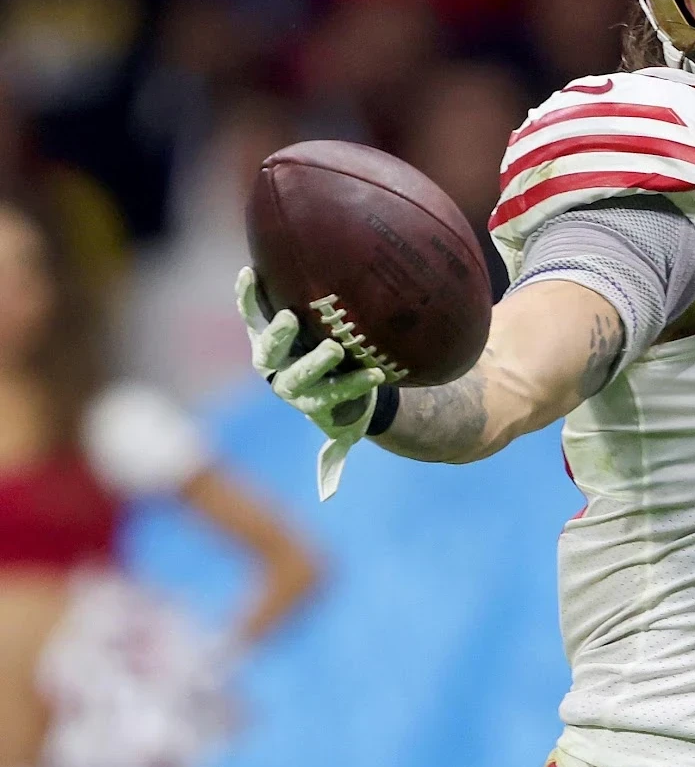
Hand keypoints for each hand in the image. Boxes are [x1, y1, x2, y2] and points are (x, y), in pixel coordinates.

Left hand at [236, 267, 384, 498]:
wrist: (313, 376)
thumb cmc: (337, 403)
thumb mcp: (339, 431)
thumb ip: (333, 458)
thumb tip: (328, 493)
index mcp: (305, 400)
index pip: (328, 396)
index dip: (350, 387)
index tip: (375, 376)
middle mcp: (284, 377)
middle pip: (294, 374)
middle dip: (314, 363)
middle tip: (332, 350)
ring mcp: (271, 352)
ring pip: (267, 346)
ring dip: (274, 333)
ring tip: (285, 316)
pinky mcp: (262, 327)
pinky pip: (250, 311)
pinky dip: (247, 296)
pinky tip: (248, 272)